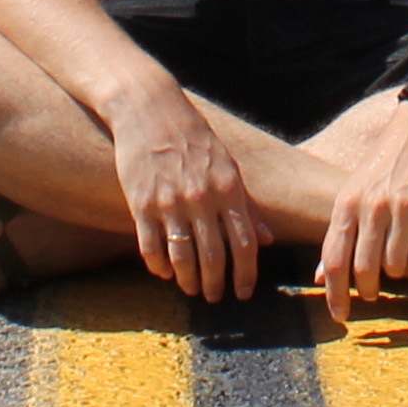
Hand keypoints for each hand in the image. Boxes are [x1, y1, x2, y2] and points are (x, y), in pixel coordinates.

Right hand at [110, 71, 268, 302]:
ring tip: (191, 289)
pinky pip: (151, 247)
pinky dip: (158, 266)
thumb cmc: (194, 136)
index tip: (244, 293)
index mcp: (228, 187)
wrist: (149, 108)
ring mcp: (170, 202)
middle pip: (214, 256)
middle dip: (216, 284)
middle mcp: (201, 198)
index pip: (244, 243)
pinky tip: (164, 273)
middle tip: (214, 298)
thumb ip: (246, 203)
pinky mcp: (140, 203)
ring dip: (189, 280)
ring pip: (182, 257)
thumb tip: (267, 239)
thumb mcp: (227, 164)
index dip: (246, 274)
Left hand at [318, 103, 407, 321]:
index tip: (339, 316)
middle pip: (365, 269)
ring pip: (397, 263)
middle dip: (368, 289)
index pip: (334, 259)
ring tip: (398, 252)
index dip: (335, 293)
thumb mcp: (354, 192)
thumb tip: (319, 276)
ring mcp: (401, 204)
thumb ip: (340, 233)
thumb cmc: (385, 164)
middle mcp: (371, 204)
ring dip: (397, 268)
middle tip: (373, 293)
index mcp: (347, 203)